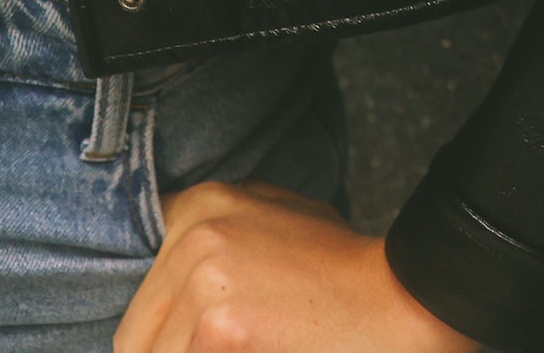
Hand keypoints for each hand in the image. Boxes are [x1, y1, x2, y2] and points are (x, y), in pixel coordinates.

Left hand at [115, 183, 474, 352]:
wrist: (406, 297)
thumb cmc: (347, 273)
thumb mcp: (272, 223)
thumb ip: (216, 245)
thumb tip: (175, 313)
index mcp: (197, 206)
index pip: (143, 298)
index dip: (163, 340)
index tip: (184, 348)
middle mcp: (191, 230)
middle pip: (137, 337)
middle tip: (222, 352)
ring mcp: (202, 274)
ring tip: (247, 351)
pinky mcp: (221, 322)